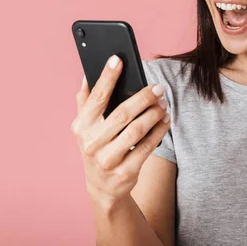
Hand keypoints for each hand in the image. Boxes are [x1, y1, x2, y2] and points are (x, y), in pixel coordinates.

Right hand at [70, 55, 170, 207]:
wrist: (102, 187)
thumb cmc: (98, 146)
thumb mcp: (86, 127)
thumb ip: (85, 101)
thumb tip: (88, 73)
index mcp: (81, 126)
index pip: (96, 97)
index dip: (107, 77)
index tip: (118, 59)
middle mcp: (91, 143)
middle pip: (122, 114)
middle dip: (143, 97)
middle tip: (159, 87)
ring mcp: (107, 159)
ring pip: (136, 130)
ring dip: (154, 114)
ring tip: (164, 103)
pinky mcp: (125, 172)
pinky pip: (147, 146)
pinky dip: (159, 130)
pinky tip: (165, 119)